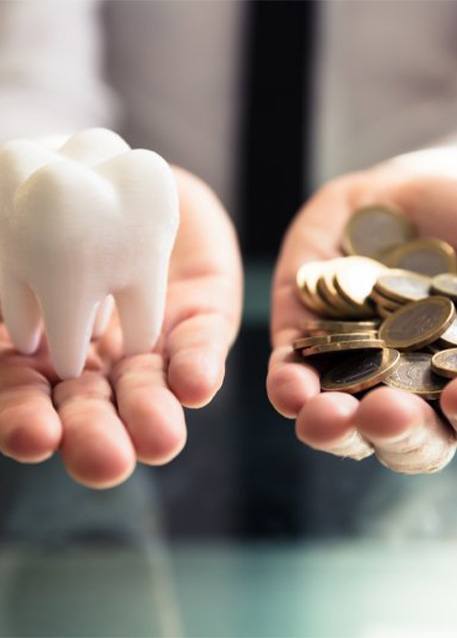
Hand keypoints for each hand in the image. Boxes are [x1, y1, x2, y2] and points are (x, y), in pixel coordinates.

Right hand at [0, 168, 241, 487]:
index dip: (26, 425)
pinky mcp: (199, 319)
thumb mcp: (8, 260)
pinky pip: (198, 346)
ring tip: (159, 438)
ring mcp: (147, 345)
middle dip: (96, 436)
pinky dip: (197, 366)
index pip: (25, 404)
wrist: (103, 170)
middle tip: (105, 462)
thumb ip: (2, 305)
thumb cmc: (39, 216)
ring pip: (149, 389)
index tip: (34, 437)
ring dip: (152, 414)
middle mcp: (93, 363)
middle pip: (90, 411)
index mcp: (37, 359)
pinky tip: (195, 382)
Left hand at [267, 148, 456, 473]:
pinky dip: (288, 384)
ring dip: (331, 424)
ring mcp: (350, 364)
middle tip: (388, 415)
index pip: (452, 423)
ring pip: (337, 415)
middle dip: (393, 431)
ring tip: (327, 417)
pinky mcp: (302, 335)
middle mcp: (401, 385)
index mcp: (450, 378)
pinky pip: (289, 371)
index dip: (456, 419)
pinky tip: (291, 390)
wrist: (414, 190)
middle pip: (396, 433)